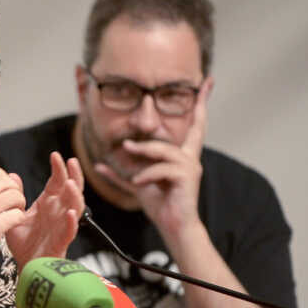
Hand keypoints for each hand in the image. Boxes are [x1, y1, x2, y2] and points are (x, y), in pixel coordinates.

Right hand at [0, 166, 25, 278]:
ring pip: (15, 195)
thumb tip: (2, 179)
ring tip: (15, 212)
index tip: (4, 189)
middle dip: (14, 190)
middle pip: (6, 181)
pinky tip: (13, 224)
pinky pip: (18, 215)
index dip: (2, 177)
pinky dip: (19, 218)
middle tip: (13, 203)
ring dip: (19, 204)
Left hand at [6, 152, 84, 266]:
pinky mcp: (62, 241)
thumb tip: (12, 176)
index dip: (59, 168)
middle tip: (72, 161)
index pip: (58, 181)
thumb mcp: (16, 215)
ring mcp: (62, 225)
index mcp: (49, 203)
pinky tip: (70, 213)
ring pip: (75, 208)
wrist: (25, 265)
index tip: (55, 155)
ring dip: (74, 196)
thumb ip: (15, 196)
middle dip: (74, 175)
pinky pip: (70, 230)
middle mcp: (58, 211)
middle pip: (72, 190)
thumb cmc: (23, 242)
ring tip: (70, 184)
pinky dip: (71, 222)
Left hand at [95, 86, 210, 238]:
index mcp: (181, 156)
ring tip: (125, 151)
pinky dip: (146, 174)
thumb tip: (99, 165)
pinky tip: (138, 182)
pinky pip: (162, 169)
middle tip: (161, 118)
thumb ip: (121, 174)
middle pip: (191, 127)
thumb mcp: (137, 184)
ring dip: (142, 151)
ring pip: (163, 150)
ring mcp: (190, 167)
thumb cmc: (160, 205)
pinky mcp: (187, 178)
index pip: (195, 125)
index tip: (208, 81)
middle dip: (191, 109)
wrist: (173, 226)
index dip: (201, 103)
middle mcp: (190, 158)